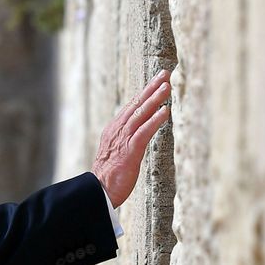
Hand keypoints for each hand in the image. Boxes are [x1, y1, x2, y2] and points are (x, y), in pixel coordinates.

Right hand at [91, 69, 171, 207]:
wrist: (98, 191)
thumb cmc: (109, 176)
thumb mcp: (116, 153)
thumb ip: (125, 141)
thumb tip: (137, 136)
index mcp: (115, 129)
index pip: (132, 106)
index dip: (145, 93)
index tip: (157, 81)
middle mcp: (118, 130)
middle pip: (136, 104)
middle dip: (152, 87)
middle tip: (165, 73)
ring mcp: (123, 139)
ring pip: (141, 114)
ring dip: (155, 98)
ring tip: (167, 86)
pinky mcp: (130, 150)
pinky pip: (144, 131)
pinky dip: (155, 120)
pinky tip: (165, 110)